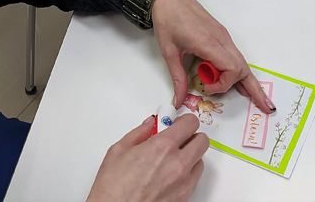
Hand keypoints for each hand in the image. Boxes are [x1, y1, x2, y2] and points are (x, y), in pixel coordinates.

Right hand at [86, 113, 207, 201]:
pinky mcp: (183, 199)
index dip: (184, 120)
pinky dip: (187, 174)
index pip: (190, 123)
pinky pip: (194, 180)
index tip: (177, 122)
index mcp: (162, 147)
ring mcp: (183, 184)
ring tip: (171, 159)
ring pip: (200, 161)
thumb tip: (150, 124)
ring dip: (190, 156)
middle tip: (177, 138)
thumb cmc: (112, 189)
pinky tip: (170, 175)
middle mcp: (177, 164)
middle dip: (191, 136)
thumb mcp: (118, 151)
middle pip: (202, 141)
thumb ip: (139, 133)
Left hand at [152, 0, 276, 115]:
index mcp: (208, 42)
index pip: (232, 69)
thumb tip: (180, 99)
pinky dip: (236, 69)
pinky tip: (236, 80)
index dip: (223, 84)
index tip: (205, 87)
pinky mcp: (220, 33)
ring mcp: (223, 35)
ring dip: (245, 79)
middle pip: (243, 67)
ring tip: (254, 96)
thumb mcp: (169, 51)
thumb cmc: (168, 19)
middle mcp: (221, 38)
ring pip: (241, 60)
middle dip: (252, 88)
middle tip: (264, 106)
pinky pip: (234, 54)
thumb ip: (177, 77)